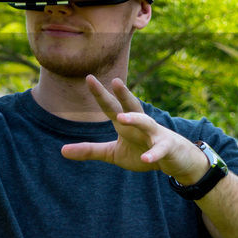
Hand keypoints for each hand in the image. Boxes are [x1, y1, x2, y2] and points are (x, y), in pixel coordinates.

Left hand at [60, 75, 206, 181]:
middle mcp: (140, 125)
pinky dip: (153, 154)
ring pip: (146, 123)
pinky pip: (160, 150)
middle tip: (115, 81)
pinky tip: (145, 158)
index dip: (100, 93)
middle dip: (123, 94)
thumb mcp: (113, 153)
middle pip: (131, 106)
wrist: (176, 161)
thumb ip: (90, 150)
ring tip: (121, 118)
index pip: (111, 106)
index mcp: (125, 123)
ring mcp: (155, 135)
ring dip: (135, 119)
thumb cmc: (142, 152)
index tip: (89, 77)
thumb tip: (61, 151)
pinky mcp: (167, 148)